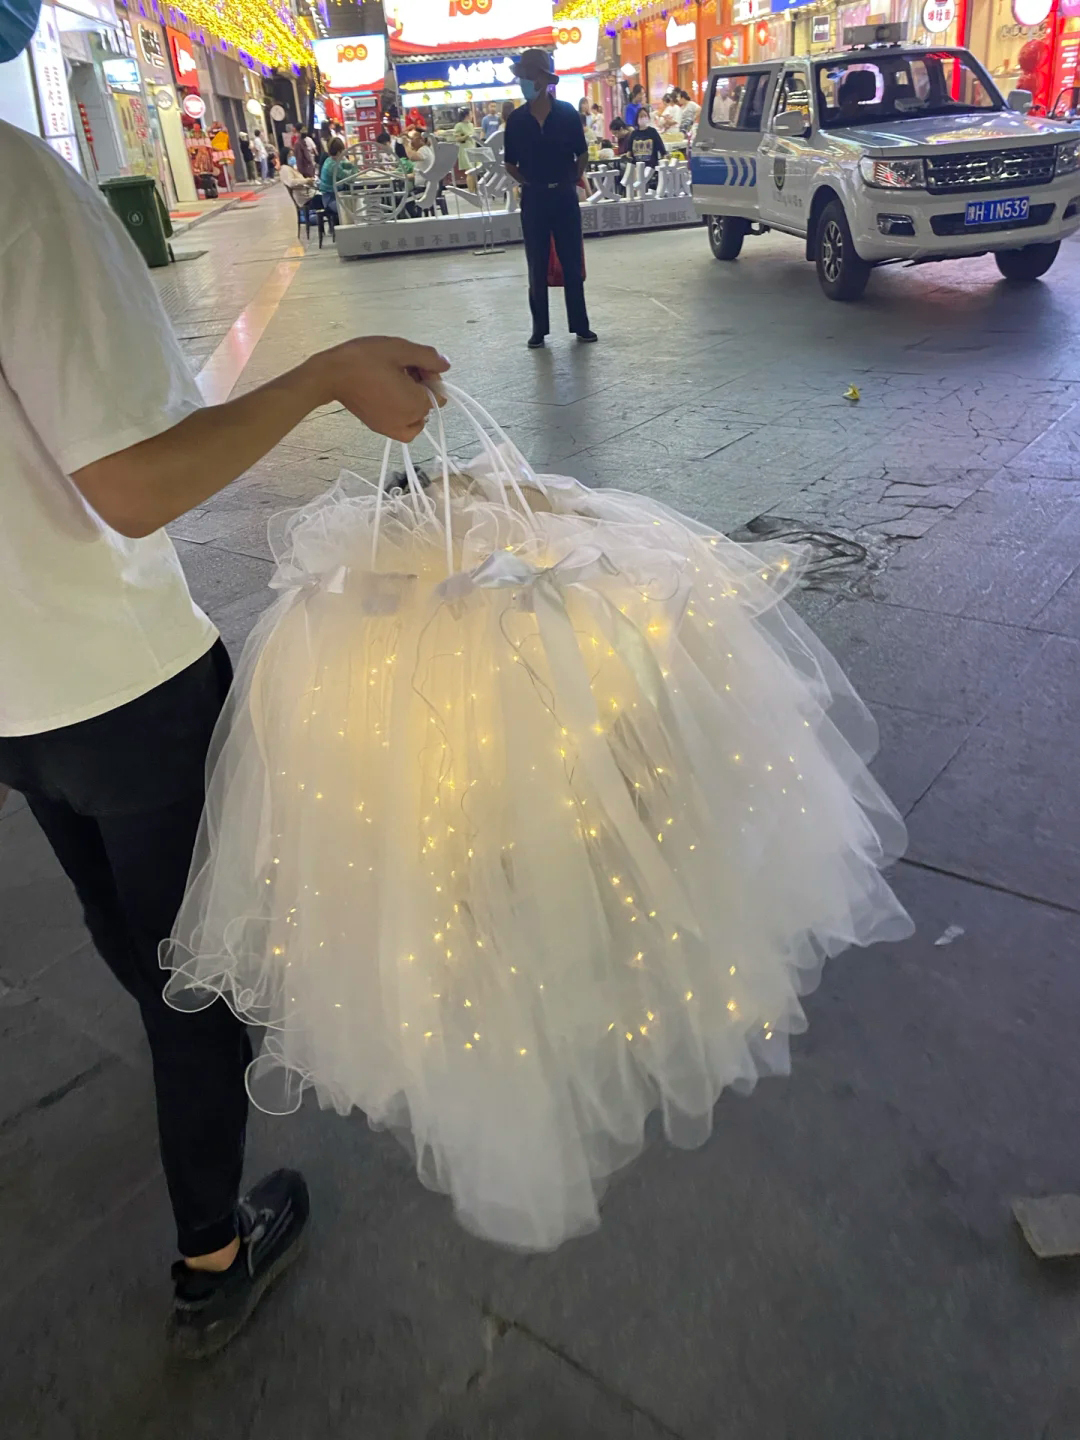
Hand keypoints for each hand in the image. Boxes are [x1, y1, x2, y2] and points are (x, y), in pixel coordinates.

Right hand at [318, 336, 449, 442]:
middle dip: (421, 385)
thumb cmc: (364, 359)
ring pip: (416, 416)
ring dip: (412, 399)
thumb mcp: (400, 350)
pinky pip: (402, 425)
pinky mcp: (379, 428)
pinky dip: (402, 412)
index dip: (431, 375)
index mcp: (416, 405)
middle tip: (400, 367)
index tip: (413, 362)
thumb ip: (428, 357)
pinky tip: (387, 393)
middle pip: (428, 404)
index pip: (440, 393)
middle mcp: (407, 422)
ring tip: (394, 380)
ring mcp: (392, 429)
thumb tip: (446, 364)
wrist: (330, 375)